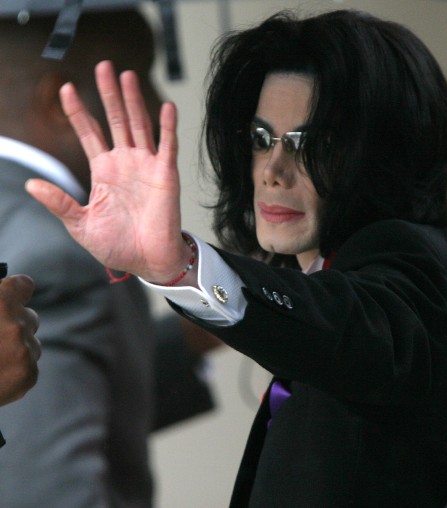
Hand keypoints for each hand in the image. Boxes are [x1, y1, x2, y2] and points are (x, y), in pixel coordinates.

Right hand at [0, 275, 39, 405]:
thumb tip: (0, 294)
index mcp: (0, 304)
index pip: (23, 285)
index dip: (14, 291)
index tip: (8, 298)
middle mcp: (16, 325)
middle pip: (29, 317)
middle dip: (13, 325)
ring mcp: (24, 351)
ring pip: (29, 344)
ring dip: (15, 350)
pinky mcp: (27, 374)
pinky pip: (28, 367)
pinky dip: (13, 372)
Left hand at [25, 61, 192, 283]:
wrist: (148, 261)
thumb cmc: (117, 246)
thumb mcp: (80, 225)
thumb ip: (59, 202)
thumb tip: (31, 185)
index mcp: (103, 172)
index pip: (89, 133)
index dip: (78, 112)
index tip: (66, 89)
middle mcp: (125, 163)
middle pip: (114, 120)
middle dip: (107, 94)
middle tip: (103, 66)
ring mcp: (146, 166)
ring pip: (138, 125)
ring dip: (133, 101)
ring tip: (126, 75)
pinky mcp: (166, 174)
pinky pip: (167, 145)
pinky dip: (167, 126)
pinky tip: (165, 107)